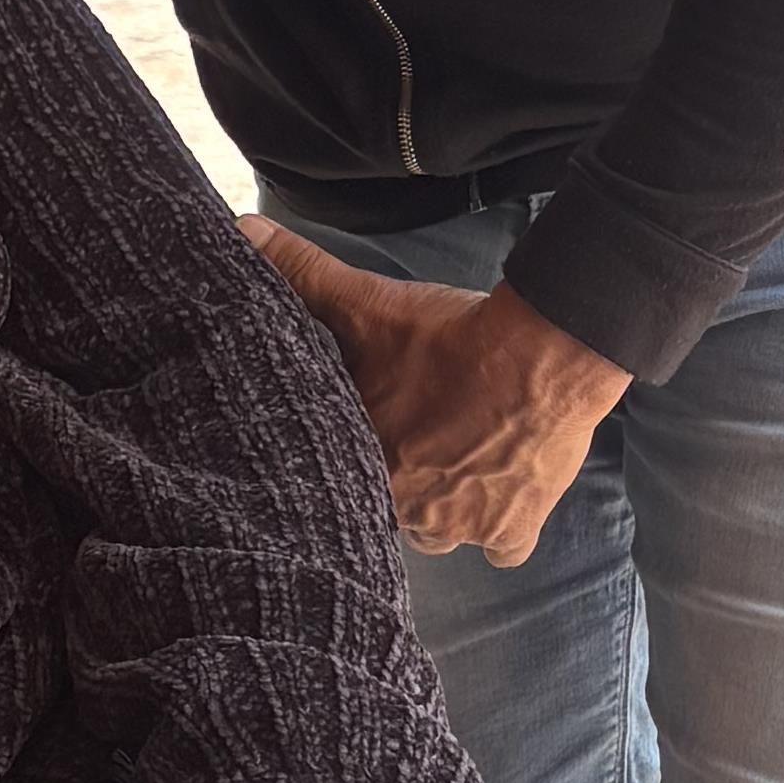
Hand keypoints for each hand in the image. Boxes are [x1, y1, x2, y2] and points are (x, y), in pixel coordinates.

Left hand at [245, 229, 631, 565]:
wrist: (542, 352)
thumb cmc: (449, 336)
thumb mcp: (366, 304)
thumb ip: (302, 275)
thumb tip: (242, 233)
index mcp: (363, 468)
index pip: (336, 483)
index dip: (350, 459)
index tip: (370, 435)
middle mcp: (407, 512)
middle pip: (389, 510)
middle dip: (396, 482)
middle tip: (412, 443)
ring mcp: (462, 527)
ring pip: (440, 534)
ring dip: (442, 506)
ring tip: (450, 461)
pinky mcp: (514, 529)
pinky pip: (502, 548)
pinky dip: (499, 527)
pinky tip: (495, 492)